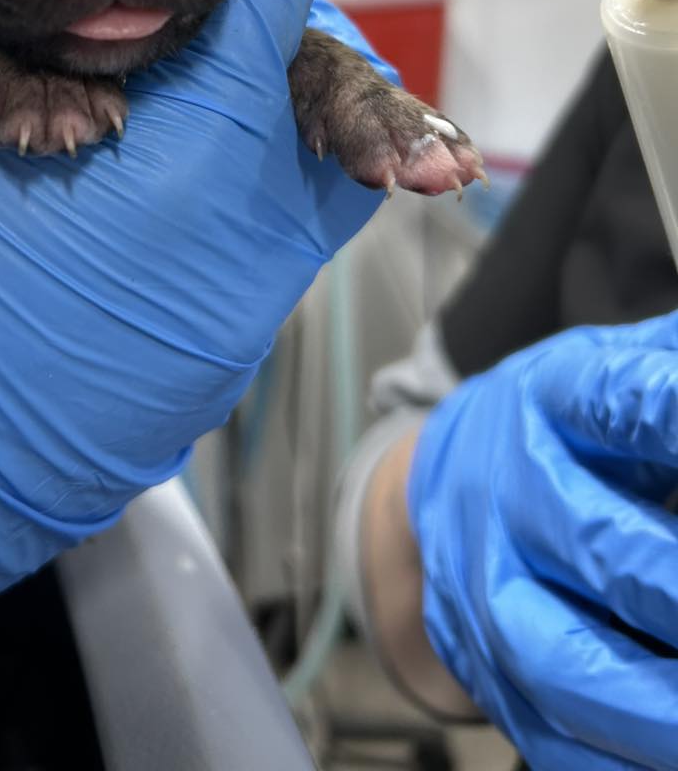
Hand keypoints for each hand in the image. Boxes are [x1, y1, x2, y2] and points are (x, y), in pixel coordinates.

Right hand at [408, 314, 677, 769]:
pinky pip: (541, 729)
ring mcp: (484, 578)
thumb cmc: (560, 424)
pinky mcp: (477, 656)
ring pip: (552, 655)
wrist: (444, 474)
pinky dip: (607, 759)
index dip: (671, 414)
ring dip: (647, 704)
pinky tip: (661, 755)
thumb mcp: (612, 366)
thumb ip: (668, 367)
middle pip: (591, 537)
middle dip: (673, 585)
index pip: (617, 400)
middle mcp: (510, 487)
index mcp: (554, 397)